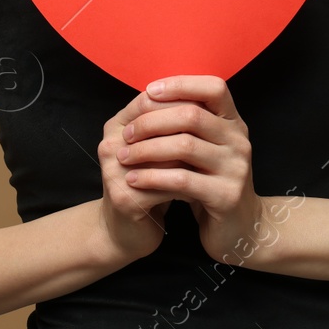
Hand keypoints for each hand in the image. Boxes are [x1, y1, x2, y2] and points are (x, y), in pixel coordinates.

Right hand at [95, 89, 207, 261]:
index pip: (151, 99)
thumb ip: (171, 123)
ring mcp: (113, 171)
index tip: (211, 110)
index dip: (182, 101)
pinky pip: (165, 184)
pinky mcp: (124, 198)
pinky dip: (187, 185)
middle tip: (217, 134)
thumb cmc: (150, 183)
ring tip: (213, 161)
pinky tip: (201, 188)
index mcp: (117, 125)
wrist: (129, 232)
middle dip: (190, 128)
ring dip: (191, 157)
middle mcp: (111, 143)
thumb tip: (205, 97)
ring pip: (164, 153)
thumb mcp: (158, 149)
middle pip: (157, 123)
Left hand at [115, 76, 270, 266]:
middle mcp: (239, 141)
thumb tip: (148, 97)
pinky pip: (183, 180)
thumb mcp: (204, 149)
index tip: (148, 90)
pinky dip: (153, 177)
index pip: (214, 87)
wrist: (238, 229)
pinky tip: (134, 180)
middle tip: (126, 133)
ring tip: (123, 156)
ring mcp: (236, 168)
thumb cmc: (210, 182)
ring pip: (185, 146)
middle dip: (152, 121)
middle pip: (192, 115)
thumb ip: (187, 125)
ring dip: (147, 149)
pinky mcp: (226, 196)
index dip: (181, 84)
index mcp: (233, 123)